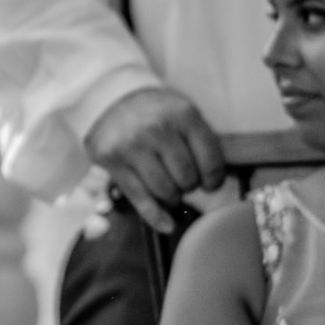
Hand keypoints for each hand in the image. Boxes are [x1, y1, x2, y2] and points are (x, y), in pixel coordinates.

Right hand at [83, 87, 225, 232]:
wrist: (111, 99)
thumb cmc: (154, 112)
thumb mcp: (182, 113)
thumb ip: (199, 141)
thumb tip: (213, 183)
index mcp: (183, 115)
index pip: (209, 159)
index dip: (213, 178)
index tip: (210, 183)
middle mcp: (157, 129)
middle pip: (186, 177)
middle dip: (189, 186)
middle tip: (184, 181)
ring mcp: (133, 146)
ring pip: (164, 190)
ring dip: (172, 197)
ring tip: (170, 190)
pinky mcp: (113, 161)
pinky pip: (140, 198)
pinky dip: (156, 217)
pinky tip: (167, 225)